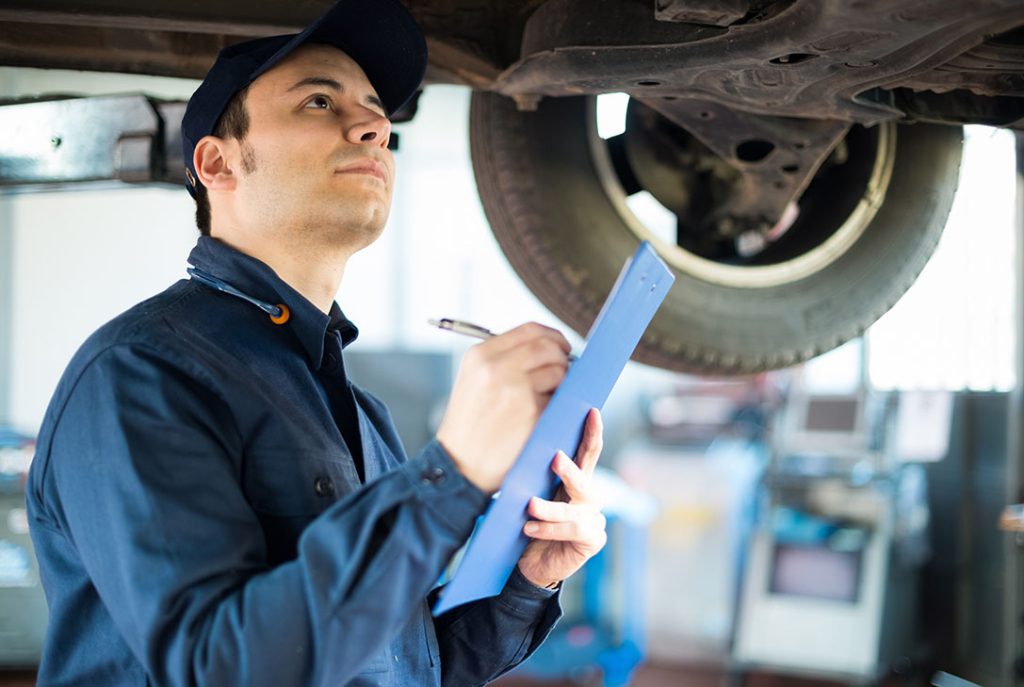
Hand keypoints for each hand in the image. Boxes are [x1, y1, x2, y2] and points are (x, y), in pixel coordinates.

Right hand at [436, 322, 571, 492]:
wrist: (459, 466)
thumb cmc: (470, 425)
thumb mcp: (473, 380)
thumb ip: (504, 359)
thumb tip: (549, 348)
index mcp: (481, 355)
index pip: (530, 330)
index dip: (552, 336)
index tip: (561, 347)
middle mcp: (497, 368)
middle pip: (548, 347)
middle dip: (563, 359)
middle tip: (563, 373)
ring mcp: (515, 390)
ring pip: (559, 371)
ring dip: (562, 384)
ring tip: (549, 398)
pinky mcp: (531, 413)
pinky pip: (559, 400)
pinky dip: (558, 406)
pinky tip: (544, 416)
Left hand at [517, 409, 606, 588]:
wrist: (528, 564)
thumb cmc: (528, 524)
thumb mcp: (530, 496)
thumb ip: (534, 478)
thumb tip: (523, 453)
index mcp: (575, 481)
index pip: (587, 452)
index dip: (592, 432)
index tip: (591, 412)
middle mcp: (588, 497)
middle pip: (585, 478)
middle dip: (570, 469)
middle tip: (555, 458)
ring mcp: (593, 518)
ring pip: (575, 509)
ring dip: (551, 508)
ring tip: (530, 507)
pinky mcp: (593, 539)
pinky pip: (573, 530)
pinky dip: (549, 529)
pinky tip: (530, 529)